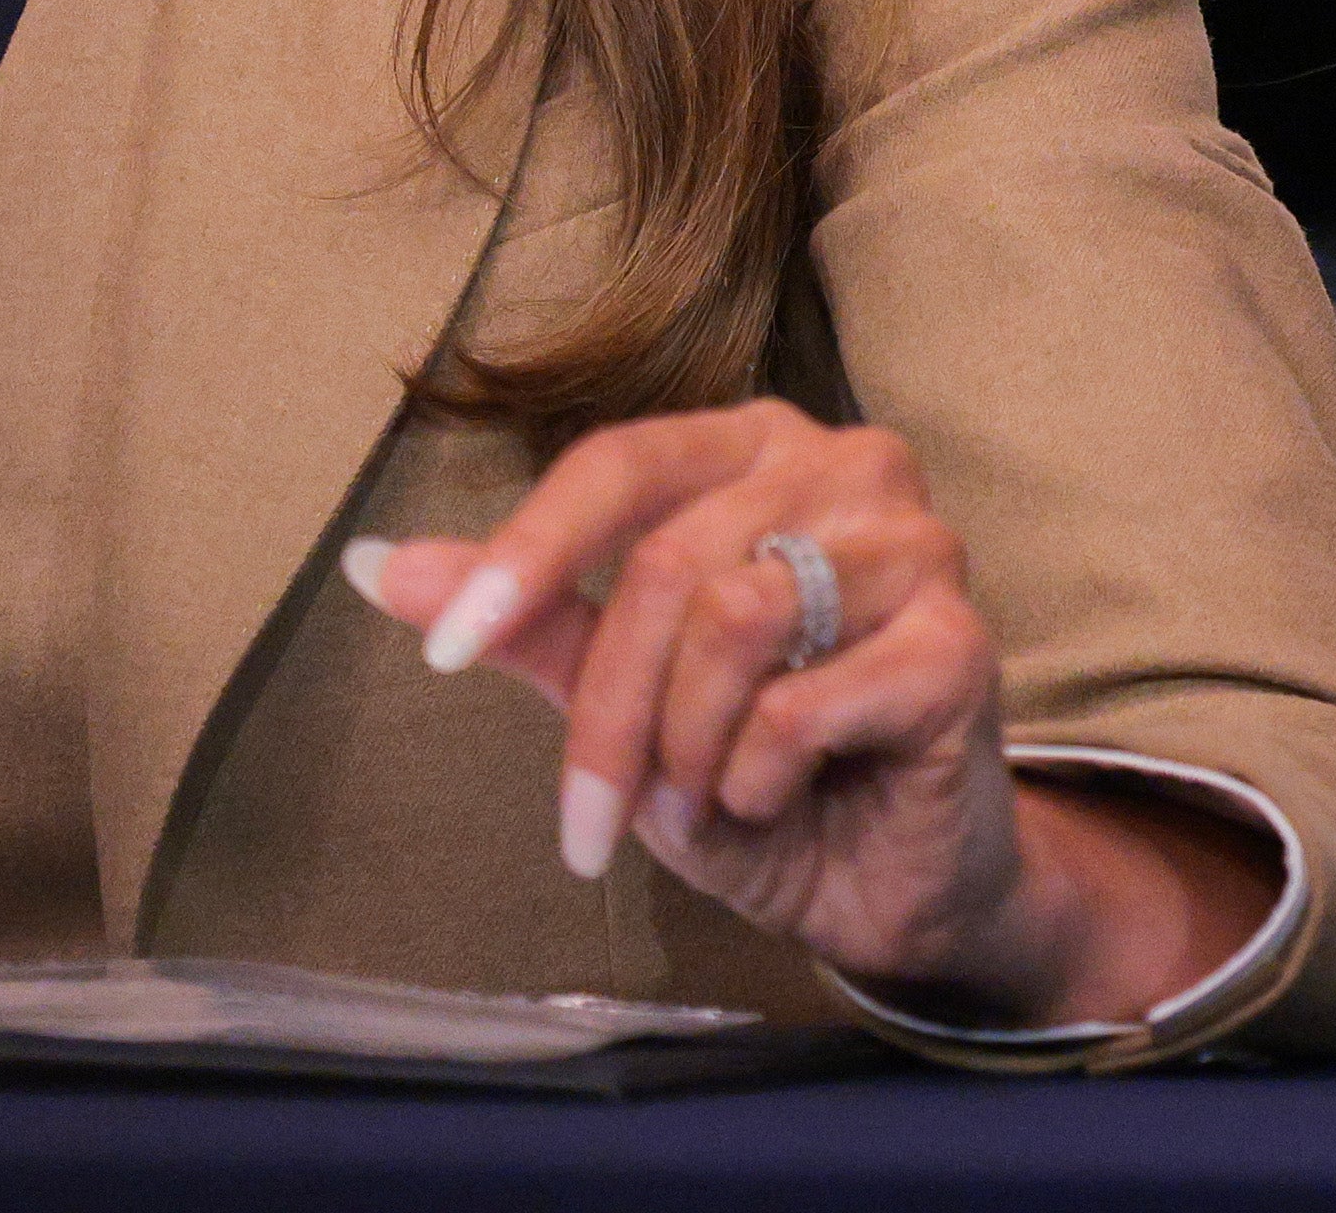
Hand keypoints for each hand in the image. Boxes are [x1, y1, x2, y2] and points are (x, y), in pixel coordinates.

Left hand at [347, 401, 1269, 1026]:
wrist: (885, 888)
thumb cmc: (754, 773)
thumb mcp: (620, 696)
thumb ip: (524, 622)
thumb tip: (375, 566)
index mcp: (750, 447)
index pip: (614, 463)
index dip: (519, 555)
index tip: (436, 653)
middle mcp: (842, 465)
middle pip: (662, 563)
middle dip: (607, 710)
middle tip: (595, 812)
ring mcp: (915, 544)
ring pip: (731, 620)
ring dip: (686, 744)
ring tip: (705, 796)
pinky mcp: (960, 642)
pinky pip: (804, 701)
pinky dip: (760, 773)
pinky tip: (781, 794)